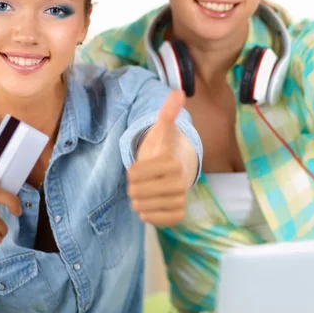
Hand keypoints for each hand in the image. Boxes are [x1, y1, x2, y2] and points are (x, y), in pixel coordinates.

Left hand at [127, 90, 187, 226]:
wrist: (180, 168)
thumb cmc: (164, 148)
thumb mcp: (161, 129)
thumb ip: (167, 112)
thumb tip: (178, 92)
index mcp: (172, 162)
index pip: (134, 173)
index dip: (133, 169)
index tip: (144, 163)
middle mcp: (179, 183)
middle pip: (135, 192)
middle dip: (135, 185)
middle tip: (146, 178)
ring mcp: (179, 200)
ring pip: (141, 207)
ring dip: (139, 199)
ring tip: (149, 189)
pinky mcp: (178, 215)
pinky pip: (153, 220)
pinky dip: (147, 214)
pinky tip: (152, 204)